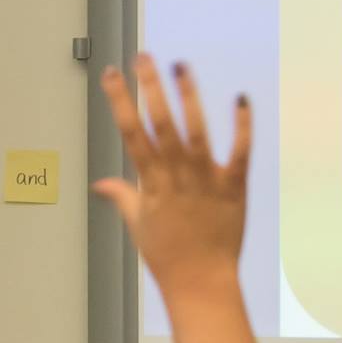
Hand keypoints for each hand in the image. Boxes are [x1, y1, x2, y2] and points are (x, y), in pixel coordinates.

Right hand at [95, 55, 251, 306]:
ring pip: (197, 133)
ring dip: (189, 98)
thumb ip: (122, 196)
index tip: (113, 74)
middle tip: (144, 57)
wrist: (202, 285)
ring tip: (181, 66)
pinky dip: (242, 127)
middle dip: (151, 89)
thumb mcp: (139, 225)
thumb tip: (99, 183)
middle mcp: (177, 179)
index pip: (131, 135)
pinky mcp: (234, 190)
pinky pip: (240, 153)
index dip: (121, 102)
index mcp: (151, 185)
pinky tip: (240, 99)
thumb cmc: (169, 258)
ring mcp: (207, 183)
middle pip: (161, 127)